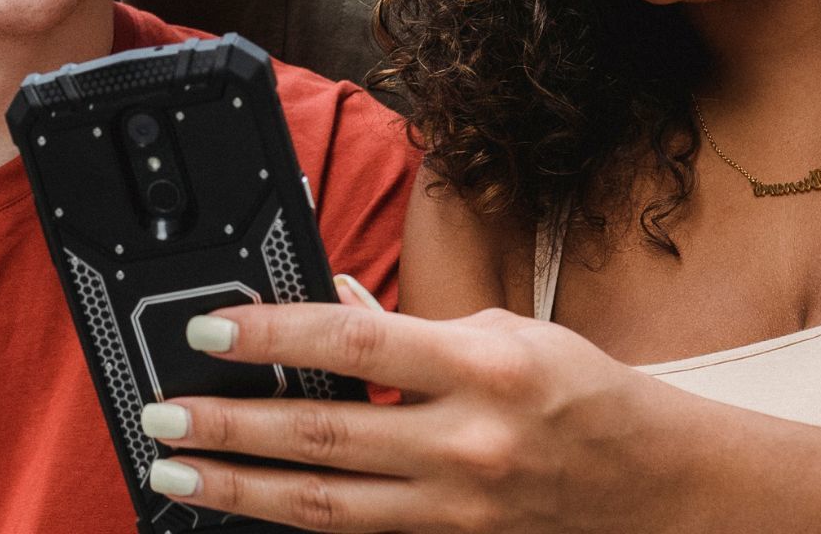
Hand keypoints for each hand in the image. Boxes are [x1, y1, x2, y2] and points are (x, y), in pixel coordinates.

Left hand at [138, 301, 687, 532]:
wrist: (658, 485)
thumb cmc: (582, 392)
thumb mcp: (504, 332)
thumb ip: (410, 328)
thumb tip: (324, 308)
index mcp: (483, 368)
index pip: (356, 347)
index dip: (274, 337)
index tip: (210, 328)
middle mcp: (468, 444)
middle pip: (324, 438)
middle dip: (230, 428)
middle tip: (161, 417)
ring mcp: (458, 507)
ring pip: (325, 506)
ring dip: (240, 490)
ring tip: (177, 473)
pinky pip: (359, 532)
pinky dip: (295, 519)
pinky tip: (248, 506)